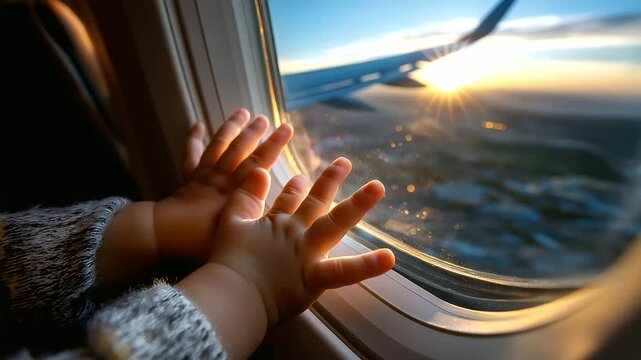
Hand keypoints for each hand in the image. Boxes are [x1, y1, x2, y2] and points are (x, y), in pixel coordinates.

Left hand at [154, 109, 292, 259]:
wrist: (163, 235)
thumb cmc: (202, 239)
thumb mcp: (236, 229)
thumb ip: (254, 206)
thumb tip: (268, 180)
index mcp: (235, 189)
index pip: (259, 161)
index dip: (274, 144)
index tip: (286, 127)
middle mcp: (221, 176)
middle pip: (240, 149)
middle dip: (254, 132)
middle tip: (266, 118)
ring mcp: (203, 174)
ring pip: (219, 145)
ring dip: (230, 128)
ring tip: (241, 112)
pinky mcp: (188, 178)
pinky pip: (191, 154)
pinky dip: (195, 139)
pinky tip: (198, 125)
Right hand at [212, 158, 394, 323]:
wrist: (231, 292)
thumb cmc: (228, 263)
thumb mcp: (230, 223)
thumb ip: (244, 197)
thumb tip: (258, 171)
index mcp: (273, 224)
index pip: (287, 201)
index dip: (295, 189)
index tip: (303, 177)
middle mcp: (294, 233)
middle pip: (315, 203)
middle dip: (330, 181)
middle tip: (344, 163)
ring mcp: (307, 253)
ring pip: (335, 224)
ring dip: (357, 204)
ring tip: (377, 187)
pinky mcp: (314, 276)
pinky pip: (344, 272)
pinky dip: (366, 266)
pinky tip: (389, 258)